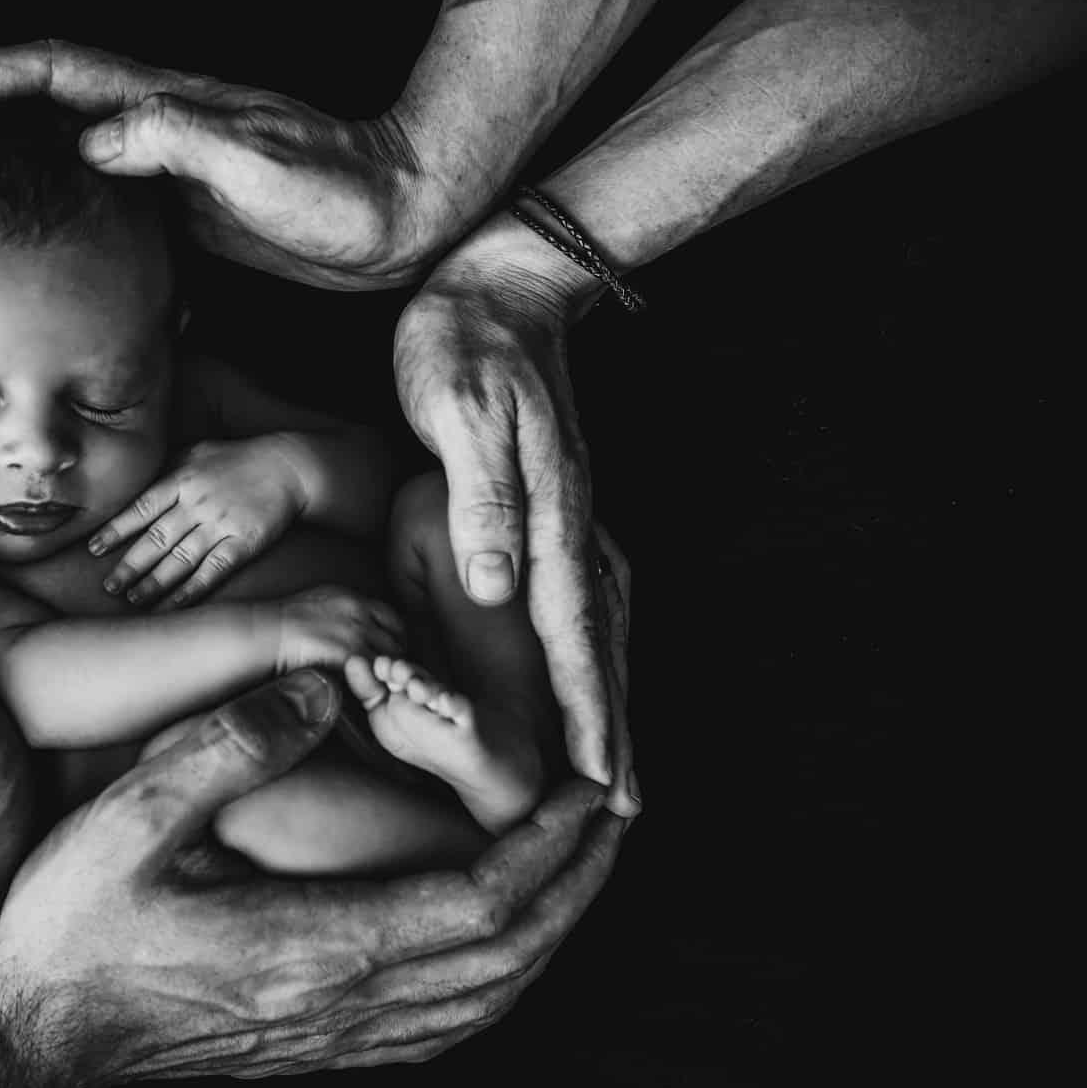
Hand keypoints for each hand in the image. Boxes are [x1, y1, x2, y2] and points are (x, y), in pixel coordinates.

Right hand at [0, 40, 450, 289]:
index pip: (53, 72)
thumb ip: (178, 140)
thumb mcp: (257, 162)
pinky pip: (108, 209)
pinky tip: (42, 256)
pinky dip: (64, 220)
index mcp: (165, 104)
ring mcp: (172, 170)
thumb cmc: (340, 189)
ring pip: (70, 159)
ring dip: (13, 169)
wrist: (400, 218)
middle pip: (46, 107)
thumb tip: (96, 137)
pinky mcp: (189, 214)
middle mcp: (160, 128)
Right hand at [0, 523, 636, 1085]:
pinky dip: (500, 977)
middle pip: (508, 955)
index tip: (591, 789)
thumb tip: (322, 691)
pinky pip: (446, 1024)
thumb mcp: (133, 817)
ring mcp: (336, 1036)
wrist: (36, 1036)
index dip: (549, 847)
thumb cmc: (73, 925)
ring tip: (580, 867)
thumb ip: (230, 746)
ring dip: (549, 931)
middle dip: (576, 883)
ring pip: (487, 998)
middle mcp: (343, 1002)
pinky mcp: (320, 1047)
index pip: (478, 900)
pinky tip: (503, 943)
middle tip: (615, 815)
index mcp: (315, 945)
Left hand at [88, 435, 306, 608]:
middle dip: (129, 565)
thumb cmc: (240, 458)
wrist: (289, 466)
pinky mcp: (244, 542)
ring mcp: (221, 524)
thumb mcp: (198, 451)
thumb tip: (135, 480)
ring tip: (134, 599)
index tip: (94, 549)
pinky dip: (193, 587)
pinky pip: (214, 569)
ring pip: (181, 558)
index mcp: (182, 480)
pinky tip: (175, 603)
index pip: (140, 508)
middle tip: (108, 587)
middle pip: (156, 539)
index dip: (116, 530)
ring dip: (155, 582)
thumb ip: (167, 468)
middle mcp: (197, 504)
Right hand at [275, 584, 404, 673]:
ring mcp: (356, 633)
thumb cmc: (282, 622)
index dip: (394, 635)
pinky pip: (373, 672)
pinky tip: (366, 691)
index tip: (390, 649)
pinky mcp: (348, 654)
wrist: (267, 631)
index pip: (390, 617)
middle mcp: (359, 613)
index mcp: (351, 599)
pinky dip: (373, 683)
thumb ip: (338, 613)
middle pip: (395, 638)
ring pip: (388, 658)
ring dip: (385, 673)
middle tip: (387, 674)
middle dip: (393, 657)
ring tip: (377, 686)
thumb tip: (345, 625)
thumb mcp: (316, 605)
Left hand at [394, 212, 637, 814]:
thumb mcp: (463, 413)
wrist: (500, 280)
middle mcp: (572, 524)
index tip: (601, 782)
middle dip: (613, 728)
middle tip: (623, 808)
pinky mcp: (553, 504)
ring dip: (606, 698)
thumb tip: (498, 590)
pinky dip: (587, 651)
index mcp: (552, 515)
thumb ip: (483, 500)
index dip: (588, 713)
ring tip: (611, 764)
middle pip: (601, 647)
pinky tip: (583, 673)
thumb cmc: (467, 345)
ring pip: (597, 628)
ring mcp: (569, 514)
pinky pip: (580, 598)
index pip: (573, 636)